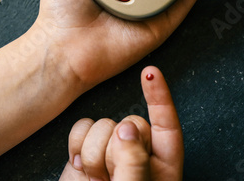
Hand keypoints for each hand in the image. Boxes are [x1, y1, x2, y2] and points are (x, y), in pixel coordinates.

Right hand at [59, 66, 183, 180]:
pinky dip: (77, 144)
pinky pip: (82, 127)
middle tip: (107, 176)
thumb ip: (133, 164)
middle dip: (114, 146)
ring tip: (94, 178)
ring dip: (93, 151)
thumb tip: (128, 127)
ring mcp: (110, 153)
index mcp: (162, 168)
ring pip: (103, 123)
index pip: (167, 126)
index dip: (160, 98)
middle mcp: (137, 156)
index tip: (150, 72)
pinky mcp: (85, 152)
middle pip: (130, 122)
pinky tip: (80, 167)